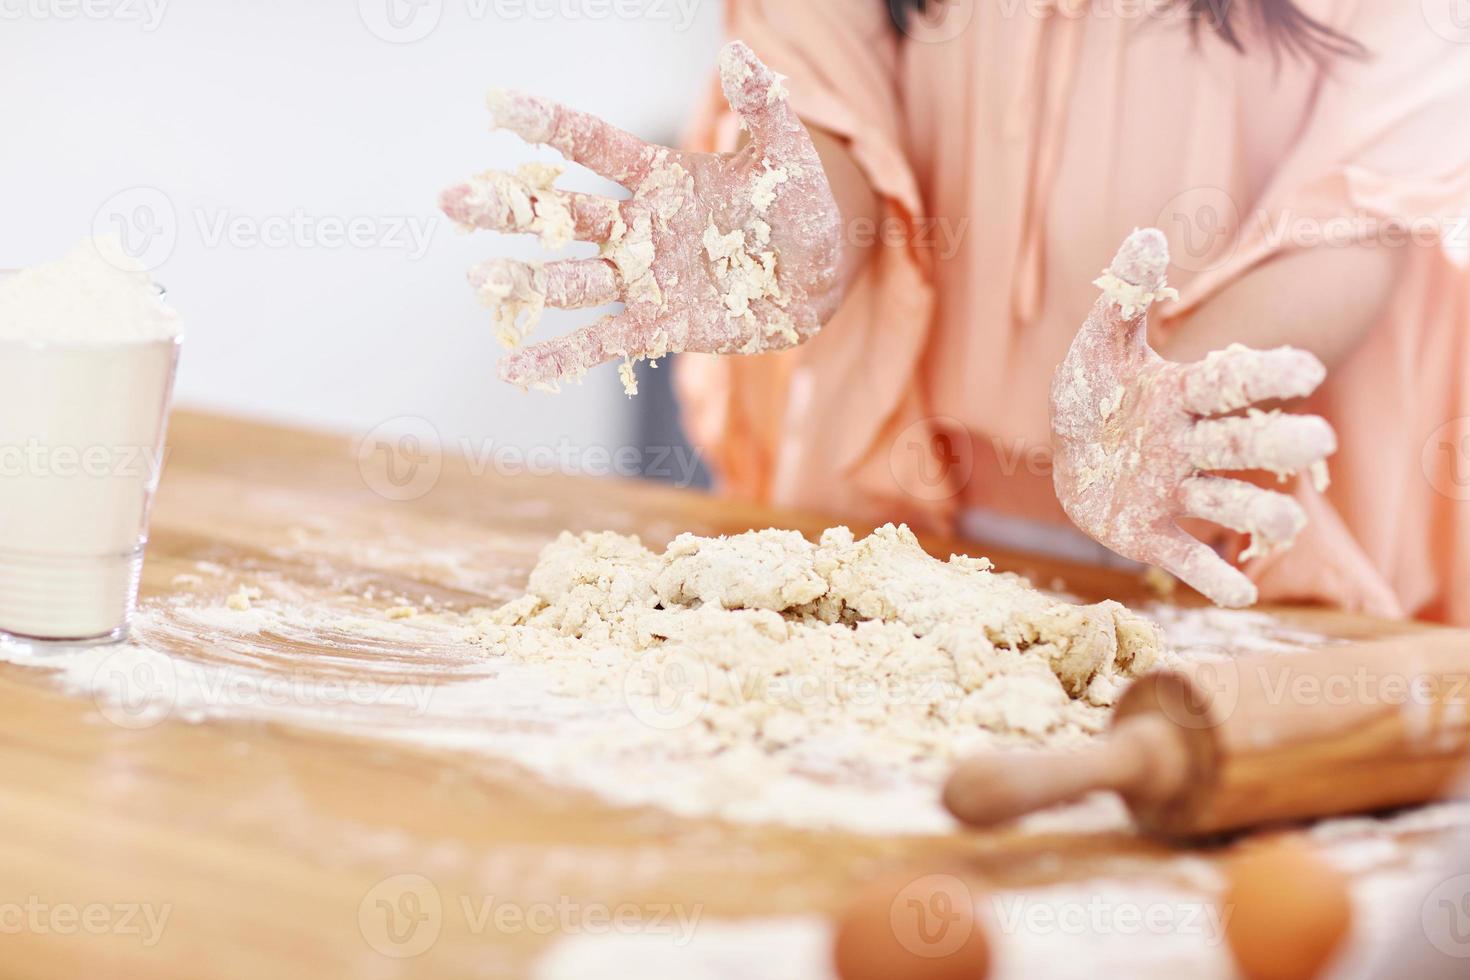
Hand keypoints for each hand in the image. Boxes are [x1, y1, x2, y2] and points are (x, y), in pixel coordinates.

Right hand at [439, 41, 844, 393]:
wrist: (818, 278)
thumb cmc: (800, 209)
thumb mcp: (787, 154)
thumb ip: (762, 107)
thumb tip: (740, 53)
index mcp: (662, 178)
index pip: (595, 145)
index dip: (549, 125)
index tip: (496, 102)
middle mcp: (641, 228)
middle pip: (562, 213)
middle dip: (509, 206)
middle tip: (451, 197)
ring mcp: (645, 279)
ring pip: (572, 278)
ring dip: (527, 280)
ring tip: (481, 278)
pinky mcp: (659, 326)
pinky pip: (602, 341)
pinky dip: (559, 356)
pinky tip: (512, 369)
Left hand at [1050, 229, 1336, 607]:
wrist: (1069, 452)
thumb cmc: (1094, 396)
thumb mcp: (1098, 349)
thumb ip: (1124, 302)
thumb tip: (1148, 239)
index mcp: (1182, 398)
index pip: (1231, 382)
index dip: (1265, 375)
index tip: (1305, 368)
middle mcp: (1189, 446)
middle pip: (1241, 443)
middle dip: (1277, 442)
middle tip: (1317, 440)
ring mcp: (1175, 492)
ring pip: (1227, 503)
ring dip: (1256, 514)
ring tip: (1287, 524)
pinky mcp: (1153, 533)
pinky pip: (1187, 557)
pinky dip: (1212, 577)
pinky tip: (1241, 593)